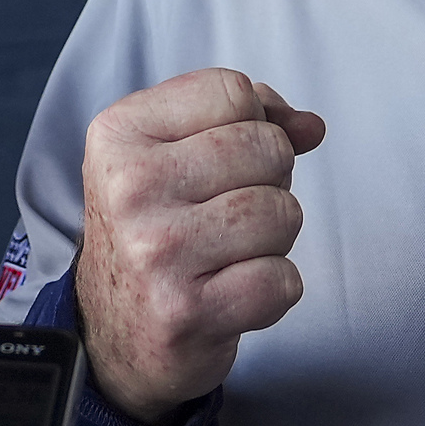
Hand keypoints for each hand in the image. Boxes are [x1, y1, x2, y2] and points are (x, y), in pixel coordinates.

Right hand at [71, 68, 325, 422]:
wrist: (113, 334)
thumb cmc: (155, 232)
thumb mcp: (172, 156)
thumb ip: (244, 123)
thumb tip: (311, 126)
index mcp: (120, 134)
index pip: (234, 92)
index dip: (252, 124)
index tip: (220, 163)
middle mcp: (131, 187)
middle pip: (267, 148)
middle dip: (269, 181)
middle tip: (225, 215)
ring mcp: (157, 252)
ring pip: (282, 212)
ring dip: (274, 238)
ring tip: (228, 254)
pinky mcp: (187, 311)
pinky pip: (284, 279)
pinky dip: (275, 289)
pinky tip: (233, 293)